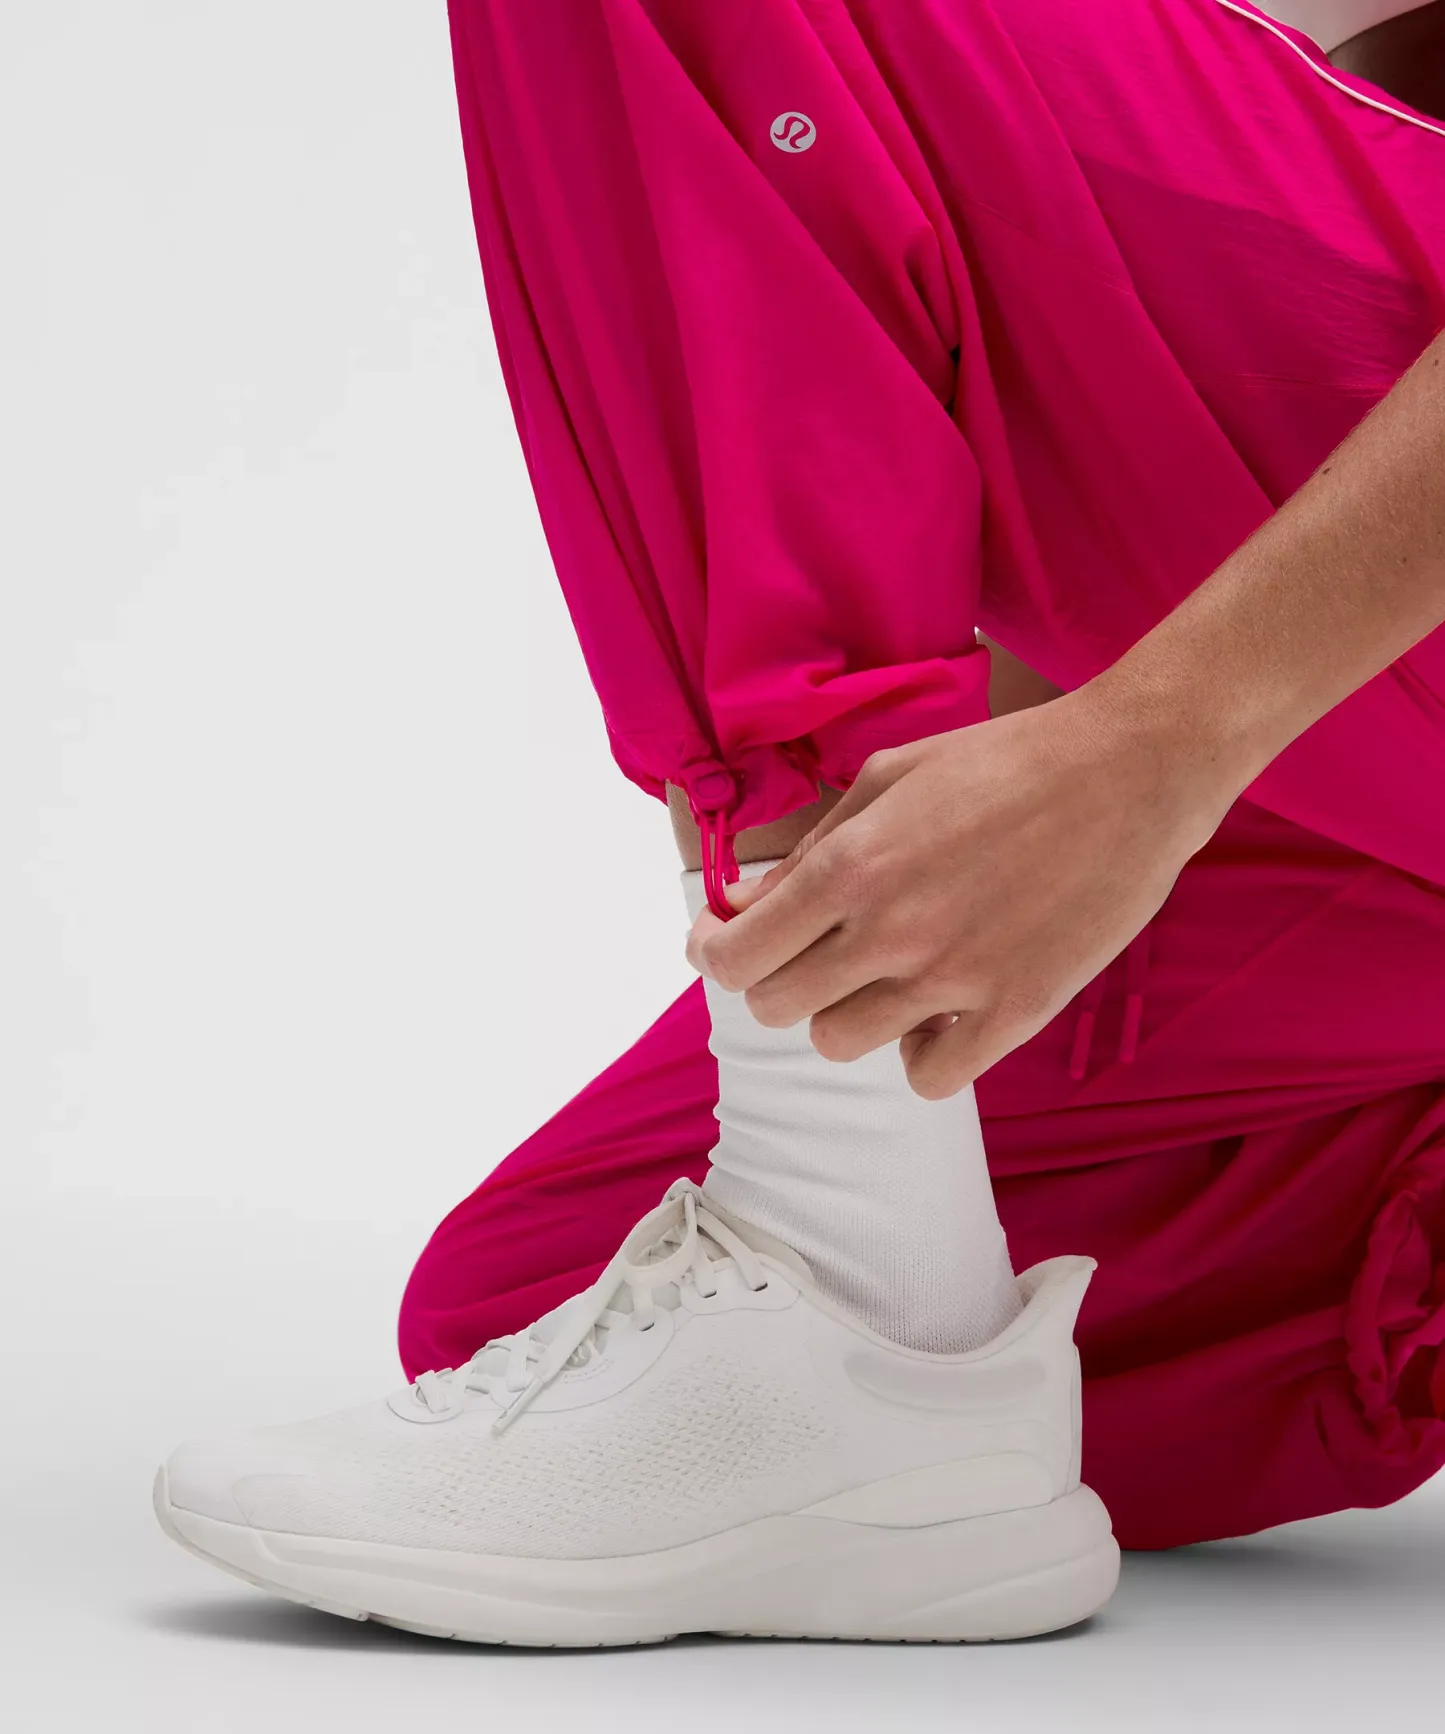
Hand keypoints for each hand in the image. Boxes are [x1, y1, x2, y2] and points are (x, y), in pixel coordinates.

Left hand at [686, 691, 1241, 1097]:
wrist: (1133, 769)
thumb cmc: (1006, 760)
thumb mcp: (888, 776)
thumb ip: (809, 848)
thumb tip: (741, 904)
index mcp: (849, 868)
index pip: (734, 957)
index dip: (715, 954)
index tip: (726, 942)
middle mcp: (890, 932)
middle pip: (777, 1009)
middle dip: (777, 979)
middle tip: (810, 950)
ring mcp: (953, 981)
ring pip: (841, 1044)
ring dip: (846, 1012)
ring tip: (883, 973)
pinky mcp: (1017, 1012)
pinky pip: (929, 1077)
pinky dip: (919, 1052)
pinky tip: (936, 1011)